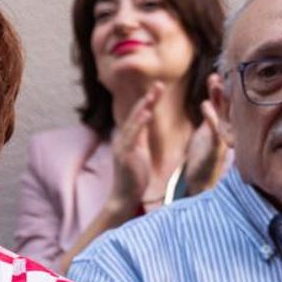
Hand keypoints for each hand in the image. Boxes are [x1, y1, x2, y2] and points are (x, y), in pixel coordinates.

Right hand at [109, 84, 161, 214]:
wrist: (123, 198)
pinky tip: (147, 113)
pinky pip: (132, 136)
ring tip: (153, 93)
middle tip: (159, 83)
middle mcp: (123, 139)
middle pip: (136, 114)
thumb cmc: (134, 179)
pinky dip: (139, 123)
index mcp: (128, 139)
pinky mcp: (124, 155)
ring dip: (144, 106)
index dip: (148, 102)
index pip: (139, 116)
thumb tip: (144, 128)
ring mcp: (122, 146)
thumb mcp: (139, 154)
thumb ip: (140, 139)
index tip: (158, 89)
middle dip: (147, 98)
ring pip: (134, 121)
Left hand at [180, 79, 226, 195]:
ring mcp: (222, 141)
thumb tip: (212, 98)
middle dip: (223, 89)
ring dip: (219, 99)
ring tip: (214, 82)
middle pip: (227, 107)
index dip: (223, 89)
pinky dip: (211, 118)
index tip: (220, 71)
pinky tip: (205, 105)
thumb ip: (211, 117)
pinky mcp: (214, 150)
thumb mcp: (207, 134)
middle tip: (219, 72)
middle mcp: (226, 132)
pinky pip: (214, 132)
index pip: (225, 104)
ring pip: (223, 116)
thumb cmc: (203, 158)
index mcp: (223, 126)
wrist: (200, 183)